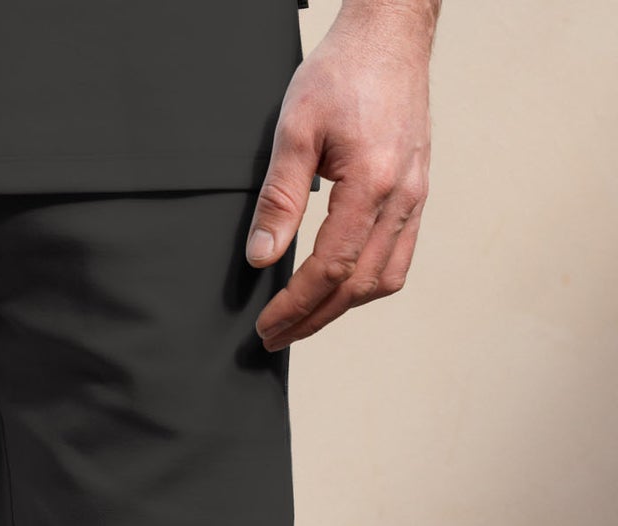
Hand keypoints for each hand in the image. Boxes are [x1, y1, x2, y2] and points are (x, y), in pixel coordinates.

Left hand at [246, 0, 434, 351]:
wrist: (388, 36)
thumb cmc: (343, 72)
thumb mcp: (295, 129)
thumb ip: (279, 198)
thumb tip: (262, 257)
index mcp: (372, 183)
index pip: (331, 268)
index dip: (296, 305)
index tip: (267, 326)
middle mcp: (401, 197)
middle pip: (359, 286)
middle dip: (313, 318)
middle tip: (276, 336)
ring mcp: (414, 197)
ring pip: (384, 279)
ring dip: (342, 307)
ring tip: (304, 318)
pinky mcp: (416, 193)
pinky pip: (399, 257)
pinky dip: (368, 283)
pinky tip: (340, 287)